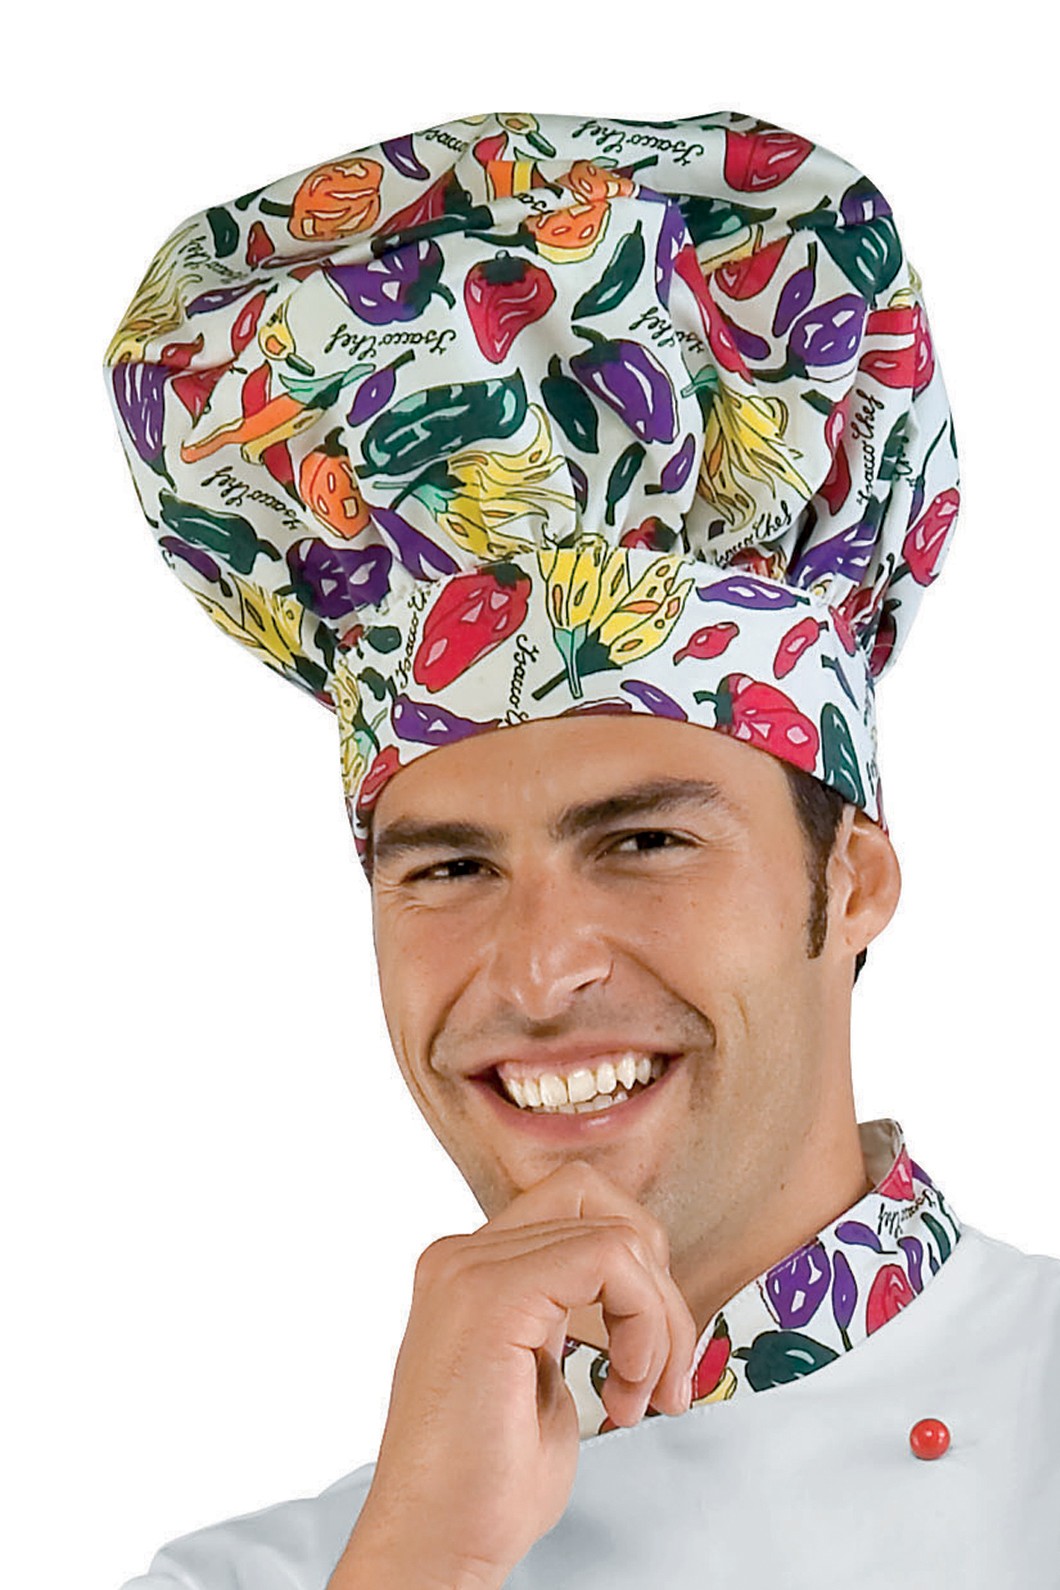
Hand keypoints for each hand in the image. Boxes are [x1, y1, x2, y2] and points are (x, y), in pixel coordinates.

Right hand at [330, 1159, 696, 1589]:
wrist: (437, 1547)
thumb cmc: (488, 1488)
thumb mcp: (544, 1377)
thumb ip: (570, 1315)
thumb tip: (635, 1282)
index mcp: (470, 1269)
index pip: (576, 1207)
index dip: (634, 1273)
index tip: (649, 1362)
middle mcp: (462, 1255)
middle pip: (598, 1199)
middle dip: (655, 1281)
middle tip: (663, 1374)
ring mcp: (471, 1268)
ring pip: (616, 1233)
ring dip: (659, 1318)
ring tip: (639, 1396)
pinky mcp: (493, 1294)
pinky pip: (610, 1258)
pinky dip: (645, 1321)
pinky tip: (625, 1387)